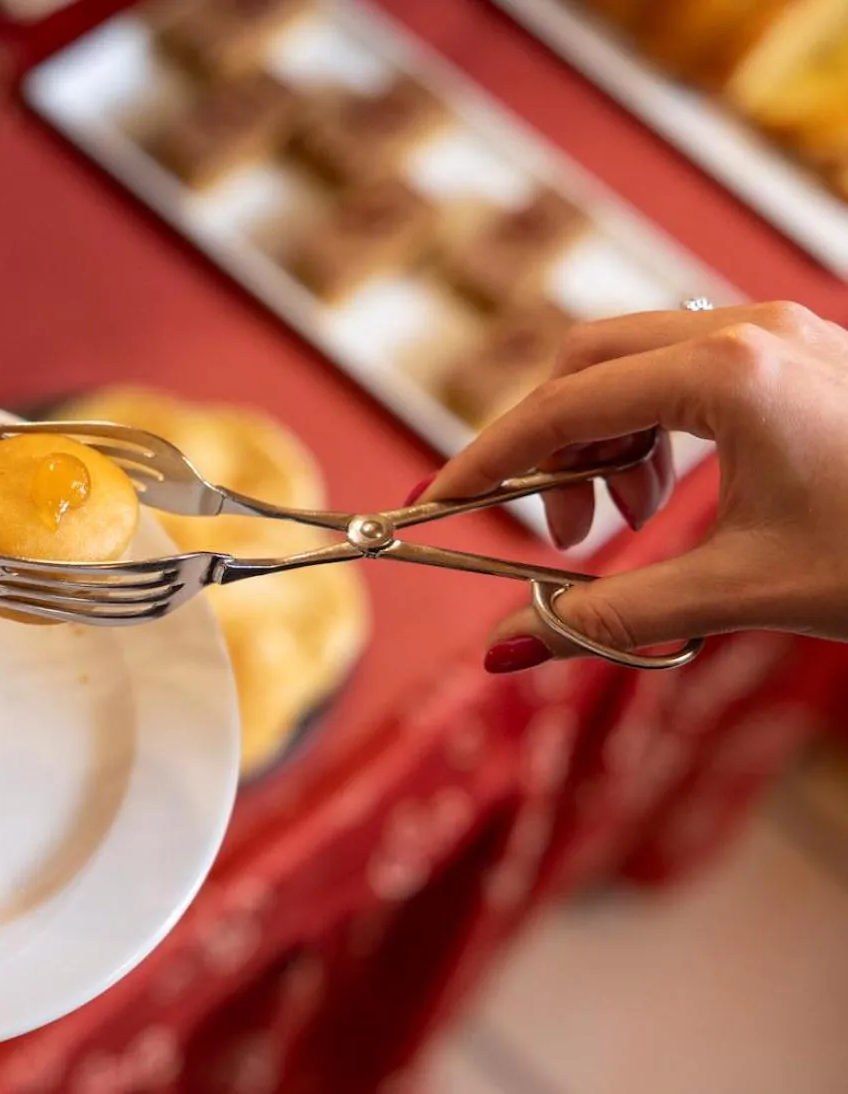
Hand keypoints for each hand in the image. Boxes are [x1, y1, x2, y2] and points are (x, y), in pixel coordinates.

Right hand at [415, 301, 847, 670]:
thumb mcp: (741, 590)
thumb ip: (608, 616)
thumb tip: (504, 656)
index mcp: (728, 374)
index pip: (562, 404)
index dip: (487, 459)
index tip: (434, 502)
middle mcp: (748, 330)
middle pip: (586, 362)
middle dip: (547, 446)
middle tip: (553, 534)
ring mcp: (779, 332)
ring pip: (634, 361)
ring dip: (603, 439)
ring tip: (624, 526)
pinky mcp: (797, 353)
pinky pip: (685, 370)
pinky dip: (653, 428)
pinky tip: (674, 495)